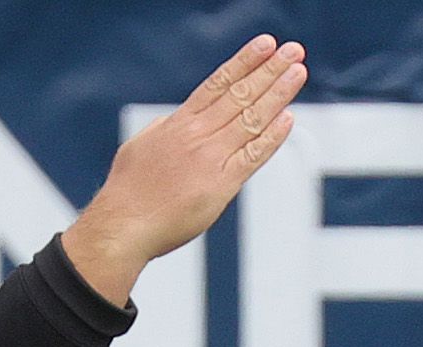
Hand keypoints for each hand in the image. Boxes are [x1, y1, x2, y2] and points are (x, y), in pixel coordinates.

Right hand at [64, 35, 307, 306]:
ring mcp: (209, 158)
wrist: (124, 224)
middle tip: (293, 51)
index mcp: (179, 122)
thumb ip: (165, 130)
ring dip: (277, 94)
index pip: (218, 83)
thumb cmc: (130, 191)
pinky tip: (288, 118)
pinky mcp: (220, 186)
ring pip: (250, 119)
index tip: (265, 45)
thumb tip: (177, 119)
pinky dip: (271, 137)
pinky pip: (252, 156)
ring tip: (298, 72)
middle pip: (239, 94)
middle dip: (269, 70)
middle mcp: (196, 134)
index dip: (244, 62)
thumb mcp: (143, 145)